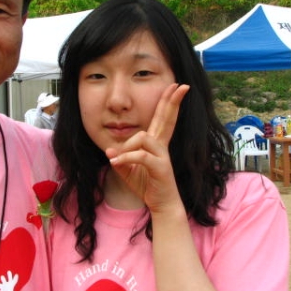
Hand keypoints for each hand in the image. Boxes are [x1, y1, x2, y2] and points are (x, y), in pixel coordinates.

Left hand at [107, 83, 188, 212]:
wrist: (161, 205)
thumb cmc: (146, 185)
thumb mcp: (128, 171)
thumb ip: (120, 159)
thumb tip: (109, 150)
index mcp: (155, 143)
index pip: (162, 118)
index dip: (168, 102)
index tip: (175, 86)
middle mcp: (161, 146)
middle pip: (167, 118)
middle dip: (172, 101)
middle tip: (181, 85)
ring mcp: (162, 156)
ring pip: (143, 137)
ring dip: (127, 146)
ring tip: (118, 159)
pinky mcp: (160, 167)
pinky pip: (140, 156)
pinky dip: (126, 158)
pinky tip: (115, 163)